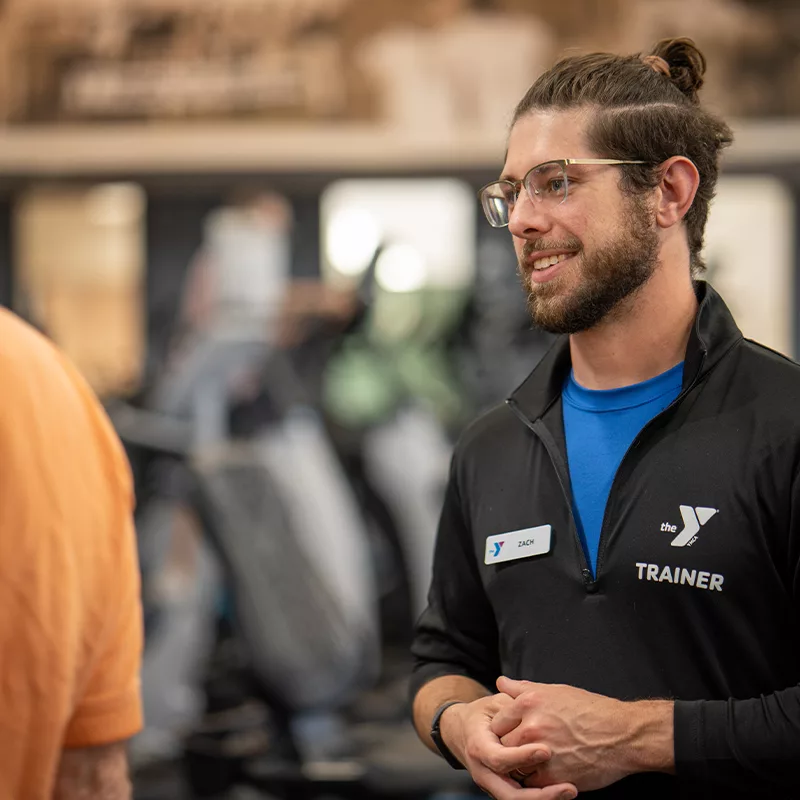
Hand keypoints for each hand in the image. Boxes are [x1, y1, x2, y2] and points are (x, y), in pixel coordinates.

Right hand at [441, 694, 577, 799]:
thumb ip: (510, 706)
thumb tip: (527, 702)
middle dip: (541, 795)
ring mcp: (492, 785)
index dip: (522, 756)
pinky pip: (521, 797)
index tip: (546, 751)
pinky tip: (562, 791)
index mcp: (479, 748)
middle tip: (568, 788)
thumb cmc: (480, 715)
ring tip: (570, 791)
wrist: (460, 732)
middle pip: (510, 794)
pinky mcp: (503, 789)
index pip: (499, 759)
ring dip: (545, 799)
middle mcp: (483, 772)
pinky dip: (542, 797)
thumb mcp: (493, 704)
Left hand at [491, 677, 673, 791]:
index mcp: (529, 702)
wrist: (623, 735)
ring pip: (514, 765)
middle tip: (518, 751)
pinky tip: (547, 774)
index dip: (503, 730)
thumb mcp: (555, 691)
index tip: (511, 734)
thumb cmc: (591, 710)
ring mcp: (541, 752)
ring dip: (520, 766)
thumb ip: (523, 688)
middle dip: (507, 749)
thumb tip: (501, 682)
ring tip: (532, 763)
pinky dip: (535, 782)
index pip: (497, 721)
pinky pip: (531, 783)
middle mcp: (532, 726)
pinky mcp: (553, 776)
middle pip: (502, 744)